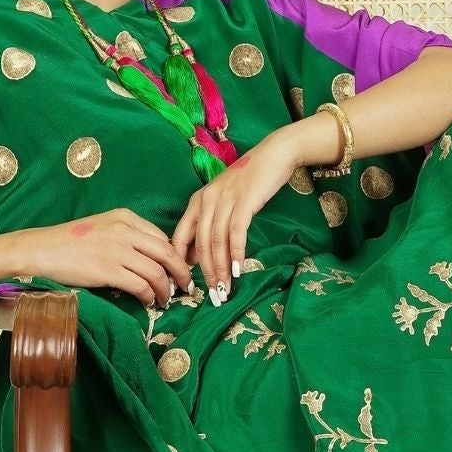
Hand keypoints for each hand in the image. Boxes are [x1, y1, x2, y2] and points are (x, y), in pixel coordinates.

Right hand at [17, 209, 194, 307]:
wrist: (40, 250)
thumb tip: (152, 260)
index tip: (178, 270)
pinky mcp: (108, 269)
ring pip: (157, 272)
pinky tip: (148, 302)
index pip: (162, 237)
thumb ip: (127, 237)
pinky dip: (149, 296)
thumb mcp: (103, 228)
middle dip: (181, 272)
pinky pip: (140, 285)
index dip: (175, 256)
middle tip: (185, 286)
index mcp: (125, 217)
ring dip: (165, 289)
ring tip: (165, 299)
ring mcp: (117, 249)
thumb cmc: (69, 241)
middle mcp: (125, 230)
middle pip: (167, 253)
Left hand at [170, 132, 299, 301]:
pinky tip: (237, 269)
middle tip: (212, 295)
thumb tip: (199, 255)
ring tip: (224, 288)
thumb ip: (209, 224)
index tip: (186, 286)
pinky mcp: (244, 200)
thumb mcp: (223, 200)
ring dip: (220, 268)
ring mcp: (225, 200)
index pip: (179, 238)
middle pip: (200, 244)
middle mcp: (206, 201)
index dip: (180, 264)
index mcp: (196, 202)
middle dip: (205, 273)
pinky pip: (236, 231)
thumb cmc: (249, 181)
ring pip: (217, 241)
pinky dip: (236, 252)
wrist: (273, 155)